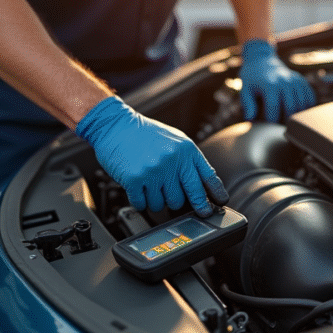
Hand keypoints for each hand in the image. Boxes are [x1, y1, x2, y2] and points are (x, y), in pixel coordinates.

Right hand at [76, 96, 227, 216]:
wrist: (115, 125)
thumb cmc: (145, 134)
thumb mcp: (175, 141)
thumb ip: (189, 161)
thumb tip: (203, 188)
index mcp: (186, 150)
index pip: (208, 178)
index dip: (215, 195)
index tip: (216, 207)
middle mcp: (173, 161)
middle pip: (188, 197)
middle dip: (183, 202)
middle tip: (174, 198)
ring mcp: (154, 171)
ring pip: (163, 204)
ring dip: (156, 200)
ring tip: (150, 183)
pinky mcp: (135, 179)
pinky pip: (143, 204)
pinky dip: (140, 201)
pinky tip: (138, 188)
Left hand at [239, 39, 315, 121]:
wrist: (262, 60)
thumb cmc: (252, 79)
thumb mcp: (245, 90)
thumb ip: (248, 105)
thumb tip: (251, 119)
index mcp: (270, 85)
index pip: (274, 109)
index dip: (271, 122)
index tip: (268, 128)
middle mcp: (285, 81)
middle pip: (292, 108)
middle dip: (286, 122)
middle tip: (280, 129)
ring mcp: (296, 81)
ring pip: (303, 105)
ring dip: (297, 117)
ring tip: (288, 123)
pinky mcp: (302, 81)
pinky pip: (310, 98)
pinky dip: (306, 108)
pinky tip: (298, 113)